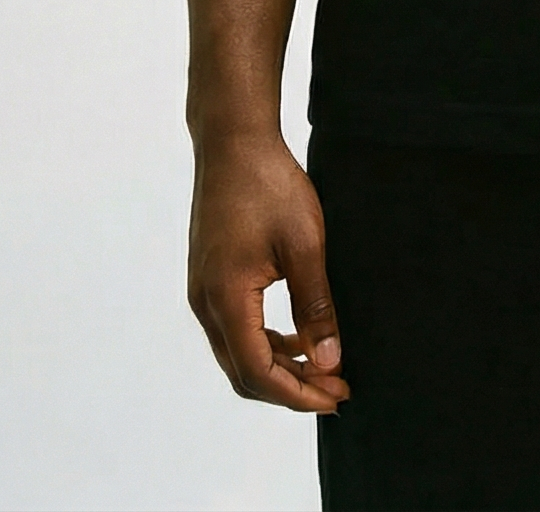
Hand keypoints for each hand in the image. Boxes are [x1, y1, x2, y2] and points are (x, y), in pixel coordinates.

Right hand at [188, 131, 349, 413]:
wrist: (234, 141)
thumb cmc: (269, 184)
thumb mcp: (305, 244)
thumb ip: (316, 307)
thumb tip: (330, 361)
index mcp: (226, 298)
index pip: (258, 372)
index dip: (298, 394)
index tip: (336, 398)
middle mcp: (205, 303)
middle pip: (244, 372)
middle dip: (291, 389)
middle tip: (337, 391)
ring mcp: (202, 291)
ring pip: (238, 353)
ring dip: (279, 367)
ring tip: (325, 368)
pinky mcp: (208, 278)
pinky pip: (234, 329)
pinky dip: (266, 342)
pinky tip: (297, 337)